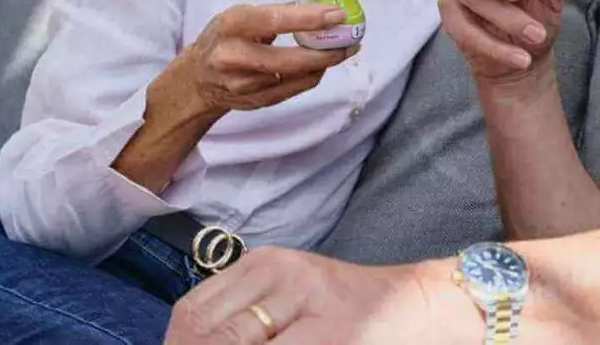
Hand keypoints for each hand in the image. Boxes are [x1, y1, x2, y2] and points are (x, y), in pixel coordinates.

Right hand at [160, 4, 356, 120]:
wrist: (196, 79)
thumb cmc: (224, 38)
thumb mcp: (241, 15)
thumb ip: (276, 12)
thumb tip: (320, 6)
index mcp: (232, 25)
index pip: (273, 20)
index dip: (309, 19)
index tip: (337, 14)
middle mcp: (234, 57)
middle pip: (290, 60)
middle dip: (326, 51)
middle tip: (351, 39)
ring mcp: (244, 85)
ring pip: (297, 77)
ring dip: (325, 63)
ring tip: (344, 49)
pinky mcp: (256, 101)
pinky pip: (294, 89)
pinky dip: (313, 75)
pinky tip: (322, 64)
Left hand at [165, 248, 481, 344]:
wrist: (414, 304)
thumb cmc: (345, 309)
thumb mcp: (290, 298)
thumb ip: (243, 318)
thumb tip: (186, 342)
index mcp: (265, 263)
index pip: (192, 313)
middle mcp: (282, 273)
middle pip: (206, 334)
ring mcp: (308, 302)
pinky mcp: (332, 333)